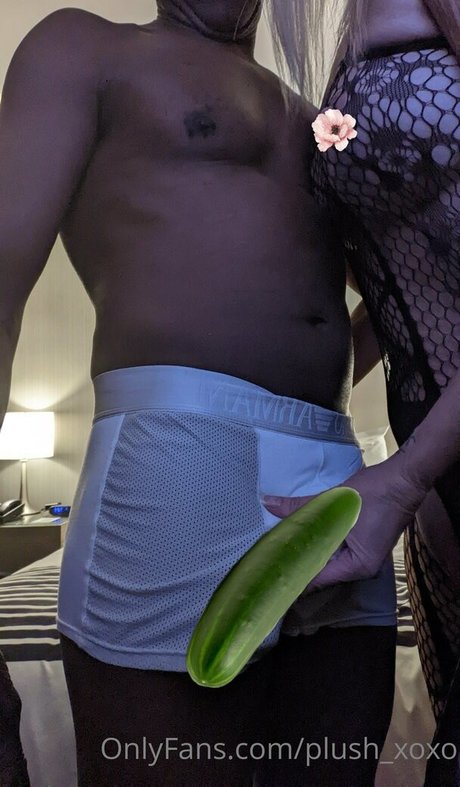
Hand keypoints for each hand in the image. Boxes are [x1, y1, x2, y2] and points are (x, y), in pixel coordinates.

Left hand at [264, 370, 459, 590]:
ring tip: (277, 549)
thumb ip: (301, 506)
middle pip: (320, 571)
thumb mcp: (335, 500)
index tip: (267, 572)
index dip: (291, 574)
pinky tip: (300, 537)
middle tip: (266, 559)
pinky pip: (335, 550)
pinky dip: (319, 543)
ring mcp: (363, 558)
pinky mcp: (362, 546)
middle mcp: (360, 568)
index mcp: (357, 565)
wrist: (405, 479)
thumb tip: (268, 503)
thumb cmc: (376, 492)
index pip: (316, 578)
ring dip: (306, 552)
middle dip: (295, 562)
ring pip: (327, 560)